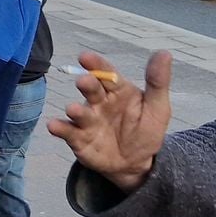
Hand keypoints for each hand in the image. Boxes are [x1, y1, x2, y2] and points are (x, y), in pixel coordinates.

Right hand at [48, 51, 171, 193]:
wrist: (134, 163)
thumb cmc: (145, 130)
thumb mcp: (158, 108)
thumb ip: (158, 82)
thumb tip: (164, 53)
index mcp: (118, 91)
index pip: (107, 73)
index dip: (96, 64)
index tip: (85, 57)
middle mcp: (98, 102)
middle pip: (91, 89)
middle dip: (86, 84)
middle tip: (84, 81)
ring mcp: (87, 120)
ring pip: (78, 111)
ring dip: (75, 110)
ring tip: (73, 110)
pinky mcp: (78, 138)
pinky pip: (67, 131)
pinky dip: (59, 128)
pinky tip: (53, 126)